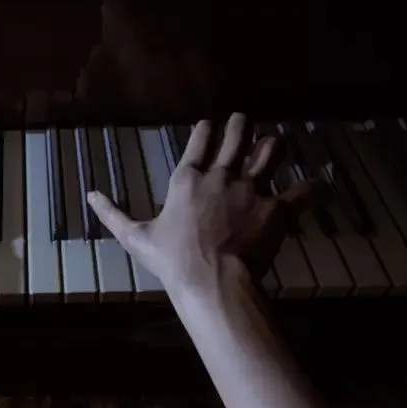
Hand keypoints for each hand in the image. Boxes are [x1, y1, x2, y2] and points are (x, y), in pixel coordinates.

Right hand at [87, 113, 316, 292]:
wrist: (211, 283)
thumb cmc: (171, 261)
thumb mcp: (136, 237)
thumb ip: (113, 213)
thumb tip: (89, 195)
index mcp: (188, 178)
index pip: (202, 136)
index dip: (208, 128)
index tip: (212, 127)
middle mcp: (221, 175)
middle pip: (240, 133)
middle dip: (244, 125)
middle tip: (245, 124)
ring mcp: (252, 190)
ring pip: (272, 150)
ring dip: (275, 147)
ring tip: (276, 146)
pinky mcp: (277, 209)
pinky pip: (304, 191)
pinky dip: (312, 190)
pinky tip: (317, 189)